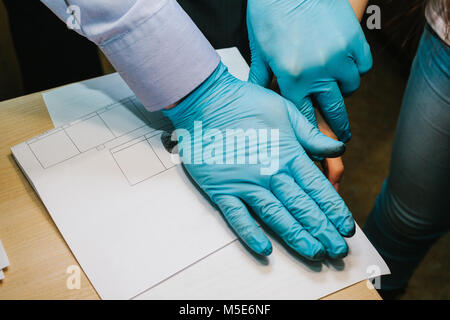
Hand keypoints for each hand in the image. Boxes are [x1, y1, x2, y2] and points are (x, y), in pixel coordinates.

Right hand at [164, 63, 354, 259]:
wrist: (206, 100)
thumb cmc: (244, 102)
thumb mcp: (285, 110)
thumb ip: (311, 134)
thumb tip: (338, 148)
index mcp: (287, 153)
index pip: (317, 188)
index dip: (334, 210)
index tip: (345, 227)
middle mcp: (270, 172)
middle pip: (301, 207)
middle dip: (322, 230)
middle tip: (337, 250)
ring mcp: (245, 182)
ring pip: (275, 215)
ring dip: (296, 236)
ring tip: (313, 252)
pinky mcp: (221, 188)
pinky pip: (238, 216)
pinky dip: (250, 233)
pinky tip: (264, 248)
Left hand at [247, 0, 371, 141]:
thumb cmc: (269, 13)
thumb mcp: (259, 48)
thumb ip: (259, 77)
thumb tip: (255, 96)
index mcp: (291, 77)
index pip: (304, 116)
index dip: (311, 133)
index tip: (318, 145)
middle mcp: (317, 72)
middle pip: (334, 112)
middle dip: (339, 128)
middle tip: (342, 136)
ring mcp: (338, 56)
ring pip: (350, 89)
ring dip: (343, 90)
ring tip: (334, 83)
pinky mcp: (354, 39)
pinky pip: (363, 67)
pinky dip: (356, 68)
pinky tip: (345, 63)